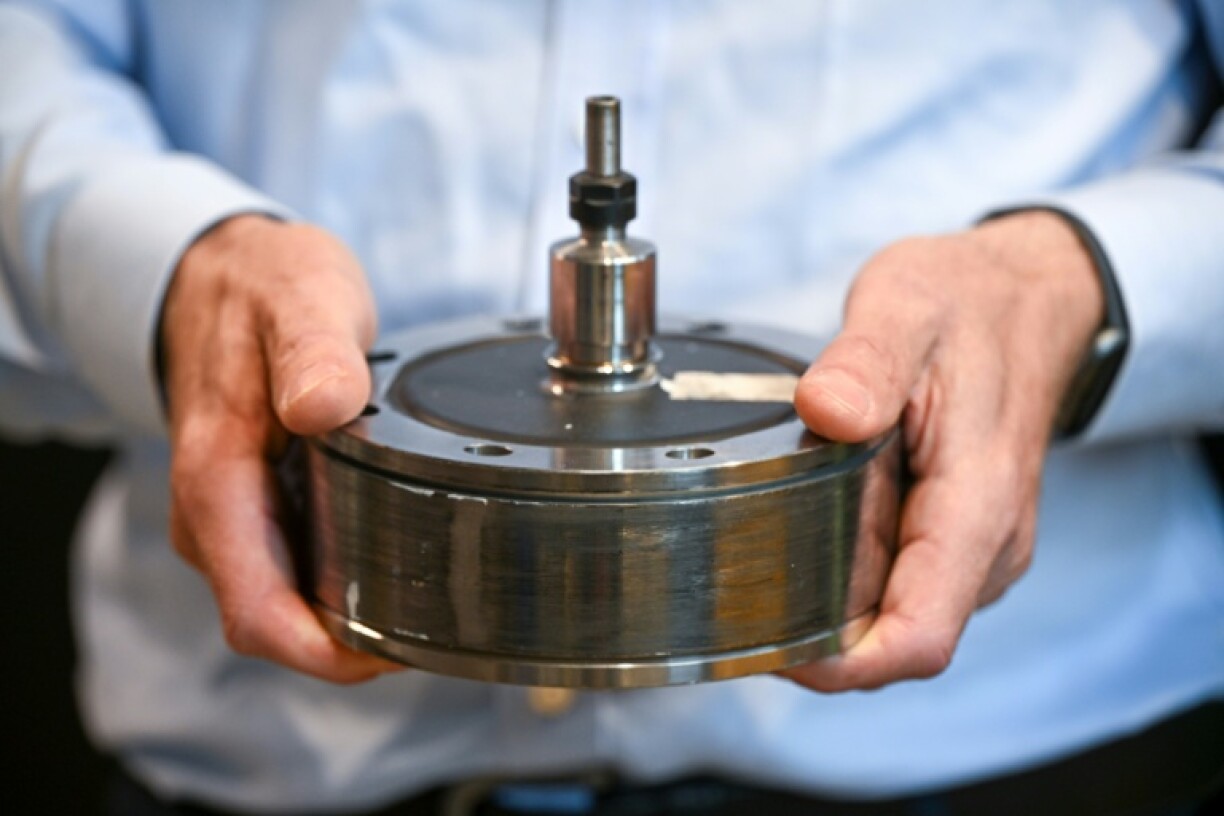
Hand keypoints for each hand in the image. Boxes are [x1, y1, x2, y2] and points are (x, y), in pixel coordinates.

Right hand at [162, 214, 399, 681]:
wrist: (221, 273)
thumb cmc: (262, 286)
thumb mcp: (300, 297)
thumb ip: (313, 349)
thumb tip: (322, 405)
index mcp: (215, 478)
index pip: (256, 610)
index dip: (323, 653)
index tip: (393, 654)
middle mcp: (213, 514)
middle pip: (272, 621)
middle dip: (346, 645)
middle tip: (432, 627)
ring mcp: (229, 516)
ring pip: (280, 601)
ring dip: (343, 618)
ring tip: (423, 598)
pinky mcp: (252, 508)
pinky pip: (288, 571)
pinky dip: (336, 582)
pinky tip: (391, 563)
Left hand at [785, 211, 1103, 690]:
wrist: (1024, 297)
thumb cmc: (969, 305)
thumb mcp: (906, 309)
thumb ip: (865, 362)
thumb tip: (826, 409)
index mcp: (978, 506)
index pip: (919, 637)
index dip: (842, 665)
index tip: (773, 647)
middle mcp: (984, 546)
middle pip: (891, 636)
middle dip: (814, 632)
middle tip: (734, 583)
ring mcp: (971, 547)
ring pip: (888, 613)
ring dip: (826, 601)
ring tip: (759, 550)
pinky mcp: (953, 537)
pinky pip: (893, 581)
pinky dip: (843, 572)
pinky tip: (801, 531)